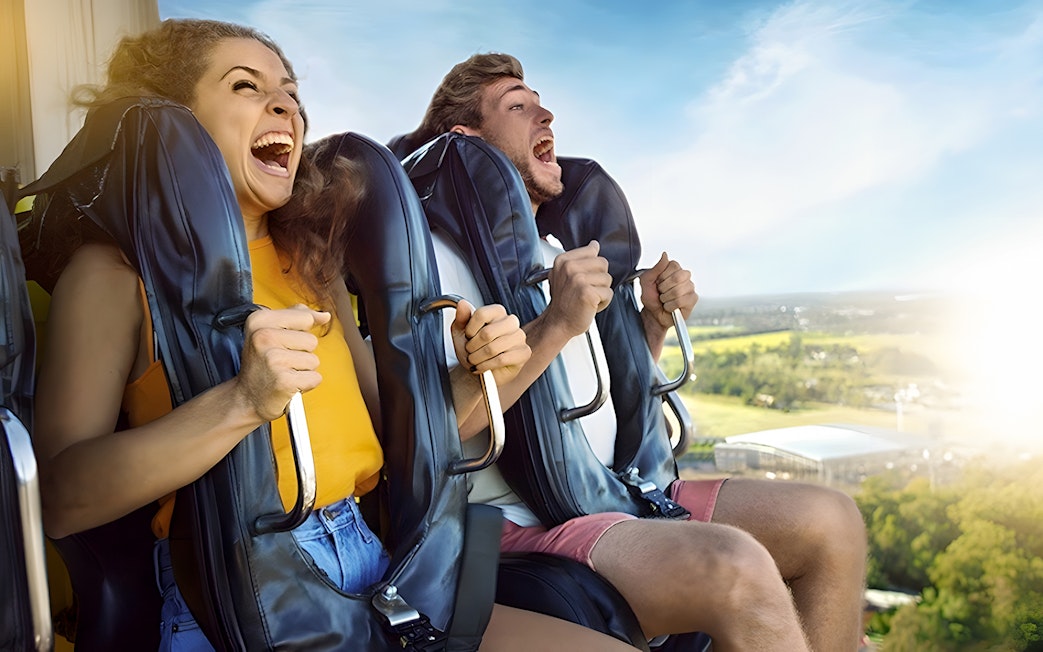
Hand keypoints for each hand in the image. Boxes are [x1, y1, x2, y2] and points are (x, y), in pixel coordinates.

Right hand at [235, 304, 330, 421]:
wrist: (247, 398)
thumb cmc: (261, 365)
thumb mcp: (270, 332)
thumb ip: (297, 317)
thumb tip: (325, 315)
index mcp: (259, 320)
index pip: (305, 317)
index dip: (302, 332)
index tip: (284, 343)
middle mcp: (264, 337)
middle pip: (311, 340)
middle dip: (302, 353)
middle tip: (281, 362)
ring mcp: (273, 359)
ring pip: (314, 360)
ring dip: (303, 370)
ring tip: (283, 373)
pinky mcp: (284, 381)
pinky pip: (315, 378)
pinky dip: (306, 385)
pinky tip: (288, 385)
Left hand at [451, 301, 530, 387]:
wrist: (481, 370)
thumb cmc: (473, 349)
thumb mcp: (461, 333)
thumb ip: (461, 318)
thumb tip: (462, 304)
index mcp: (497, 312)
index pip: (482, 314)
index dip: (469, 330)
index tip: (467, 337)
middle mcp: (511, 321)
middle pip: (487, 333)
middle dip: (472, 347)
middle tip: (469, 352)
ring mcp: (519, 337)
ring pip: (493, 348)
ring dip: (478, 358)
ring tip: (474, 360)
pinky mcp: (524, 352)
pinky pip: (501, 360)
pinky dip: (487, 366)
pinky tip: (482, 367)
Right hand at [545, 240, 613, 337]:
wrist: (558, 322)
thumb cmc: (564, 301)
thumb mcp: (565, 274)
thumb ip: (580, 258)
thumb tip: (594, 245)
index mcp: (564, 260)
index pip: (592, 251)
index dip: (593, 267)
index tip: (582, 278)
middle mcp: (570, 268)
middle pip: (602, 263)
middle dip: (599, 278)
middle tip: (585, 289)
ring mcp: (578, 279)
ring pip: (607, 279)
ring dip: (601, 291)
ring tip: (588, 298)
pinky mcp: (587, 292)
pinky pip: (608, 293)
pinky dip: (603, 302)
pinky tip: (591, 305)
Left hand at [639, 253, 697, 328]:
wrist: (652, 314)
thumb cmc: (651, 297)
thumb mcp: (646, 281)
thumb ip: (656, 268)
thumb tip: (665, 255)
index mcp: (674, 269)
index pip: (673, 265)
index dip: (662, 276)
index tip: (657, 282)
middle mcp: (684, 276)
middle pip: (678, 277)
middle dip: (664, 288)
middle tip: (661, 292)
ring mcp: (690, 287)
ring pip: (678, 291)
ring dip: (666, 298)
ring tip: (665, 300)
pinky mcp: (692, 299)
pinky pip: (681, 301)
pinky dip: (670, 306)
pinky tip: (670, 306)